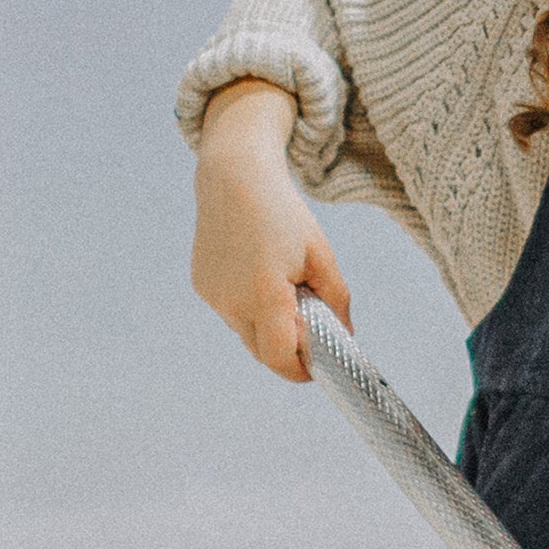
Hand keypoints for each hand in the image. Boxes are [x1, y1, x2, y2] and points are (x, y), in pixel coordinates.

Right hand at [190, 78, 351, 380]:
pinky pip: (231, 313)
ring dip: (268, 328)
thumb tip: (346, 336)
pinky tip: (261, 277)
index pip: (280, 357)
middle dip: (287, 350)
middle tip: (309, 329)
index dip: (301, 370)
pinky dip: (250, 309)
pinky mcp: (202, 286)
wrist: (235, 177)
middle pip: (263, 352)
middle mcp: (231, 300)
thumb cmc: (283, 214)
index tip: (318, 369)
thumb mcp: (322, 257)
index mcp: (264, 294)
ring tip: (284, 291)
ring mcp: (212, 295)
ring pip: (246, 334)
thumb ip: (336, 301)